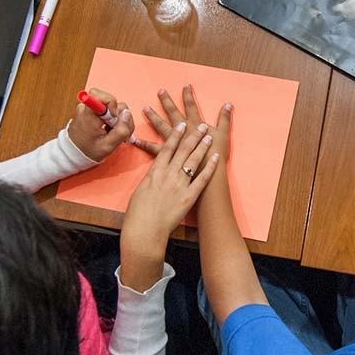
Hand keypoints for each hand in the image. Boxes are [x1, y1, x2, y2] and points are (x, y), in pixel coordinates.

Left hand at [67, 87, 134, 161]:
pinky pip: (104, 108)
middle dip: (117, 114)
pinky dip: (109, 118)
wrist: (72, 152)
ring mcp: (87, 107)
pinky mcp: (89, 110)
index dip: (113, 105)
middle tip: (114, 129)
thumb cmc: (87, 151)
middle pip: (110, 100)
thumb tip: (127, 114)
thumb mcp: (108, 146)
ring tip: (111, 131)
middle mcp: (86, 107)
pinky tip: (108, 129)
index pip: (102, 97)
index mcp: (89, 114)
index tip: (113, 117)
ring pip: (109, 105)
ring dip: (115, 118)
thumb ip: (121, 130)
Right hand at [121, 121, 221, 250]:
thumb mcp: (141, 190)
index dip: (176, 135)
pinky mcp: (189, 197)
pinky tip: (216, 158)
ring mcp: (179, 185)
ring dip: (202, 147)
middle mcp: (168, 174)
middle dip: (193, 136)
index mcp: (155, 172)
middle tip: (201, 125)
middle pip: (183, 150)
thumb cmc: (138, 213)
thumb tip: (156, 172)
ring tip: (209, 137)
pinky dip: (210, 167)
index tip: (182, 124)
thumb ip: (151, 178)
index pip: (167, 148)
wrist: (144, 230)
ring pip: (193, 161)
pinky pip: (202, 179)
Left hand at [138, 86, 232, 164]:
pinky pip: (153, 148)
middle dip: (167, 102)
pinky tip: (134, 139)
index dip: (188, 96)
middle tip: (160, 91)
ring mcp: (173, 143)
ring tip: (145, 108)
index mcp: (195, 125)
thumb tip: (228, 104)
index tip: (185, 86)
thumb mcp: (223, 135)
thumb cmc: (216, 156)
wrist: (208, 177)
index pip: (191, 107)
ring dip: (153, 117)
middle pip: (173, 113)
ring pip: (161, 127)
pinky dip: (144, 144)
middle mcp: (182, 132)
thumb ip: (225, 119)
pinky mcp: (167, 155)